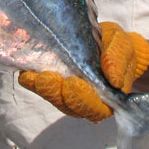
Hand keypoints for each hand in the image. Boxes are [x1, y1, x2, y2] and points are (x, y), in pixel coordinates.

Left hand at [19, 22, 148, 121]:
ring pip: (53, 97)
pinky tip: (25, 71)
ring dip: (40, 88)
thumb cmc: (117, 47)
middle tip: (46, 78)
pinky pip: (42, 84)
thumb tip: (113, 79)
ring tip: (32, 75)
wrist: (106, 40)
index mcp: (107, 98)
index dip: (83, 100)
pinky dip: (32, 80)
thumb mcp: (123, 48)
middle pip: (68, 105)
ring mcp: (67, 91)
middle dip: (56, 93)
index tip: (73, 84)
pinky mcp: (54, 79)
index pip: (95, 108)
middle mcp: (84, 99)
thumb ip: (118, 62)